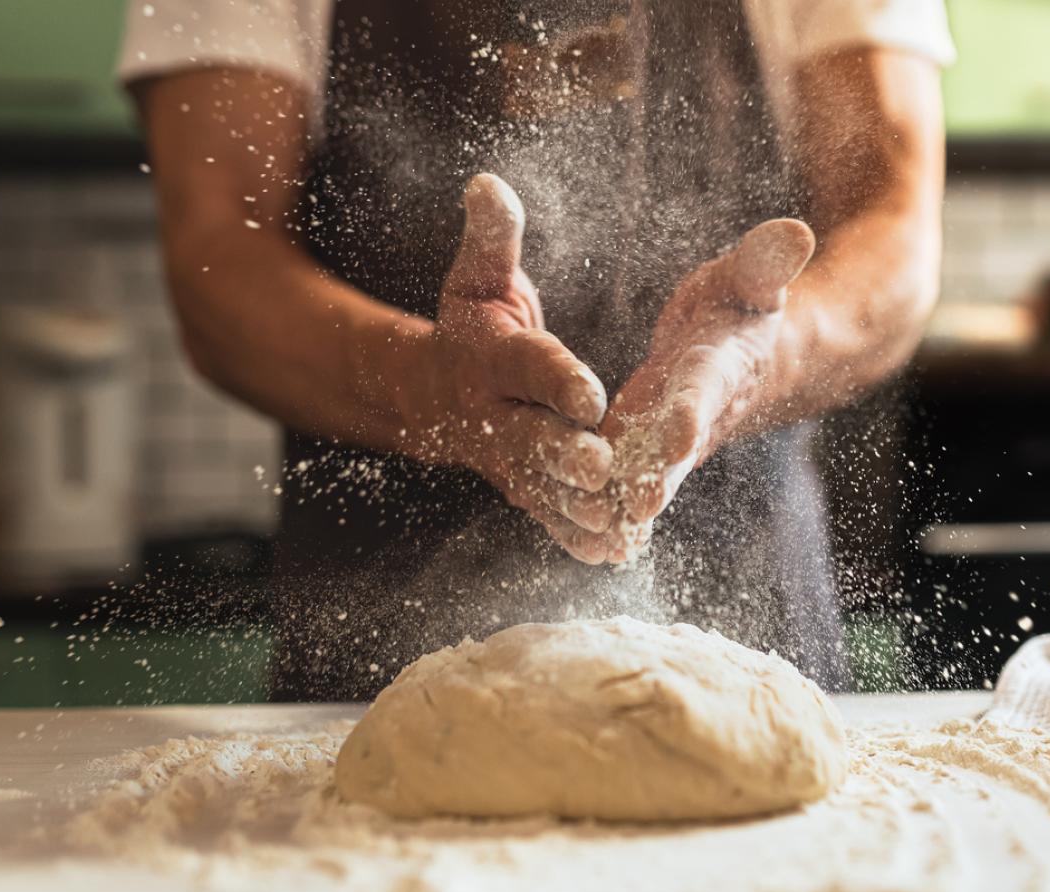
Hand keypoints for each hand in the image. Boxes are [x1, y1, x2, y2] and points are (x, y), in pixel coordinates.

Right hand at [411, 174, 619, 559]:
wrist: (432, 394)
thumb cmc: (471, 325)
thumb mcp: (479, 277)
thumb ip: (492, 238)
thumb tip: (486, 182)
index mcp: (492, 359)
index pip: (527, 367)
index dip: (557, 378)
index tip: (591, 392)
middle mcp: (495, 415)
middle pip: (531, 437)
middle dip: (565, 454)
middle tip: (603, 468)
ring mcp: (506, 459)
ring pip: (541, 487)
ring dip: (576, 507)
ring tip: (617, 521)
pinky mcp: (520, 488)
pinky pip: (546, 514)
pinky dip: (573, 535)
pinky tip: (611, 552)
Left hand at [591, 218, 816, 562]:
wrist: (749, 354)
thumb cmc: (743, 305)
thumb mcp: (751, 278)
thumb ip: (765, 261)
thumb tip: (797, 230)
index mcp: (720, 366)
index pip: (705, 389)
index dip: (692, 410)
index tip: (677, 433)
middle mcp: (697, 411)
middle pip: (676, 450)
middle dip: (658, 478)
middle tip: (636, 508)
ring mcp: (671, 438)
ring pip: (649, 476)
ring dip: (626, 505)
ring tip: (599, 536)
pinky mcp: (647, 449)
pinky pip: (629, 481)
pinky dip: (613, 510)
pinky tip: (586, 540)